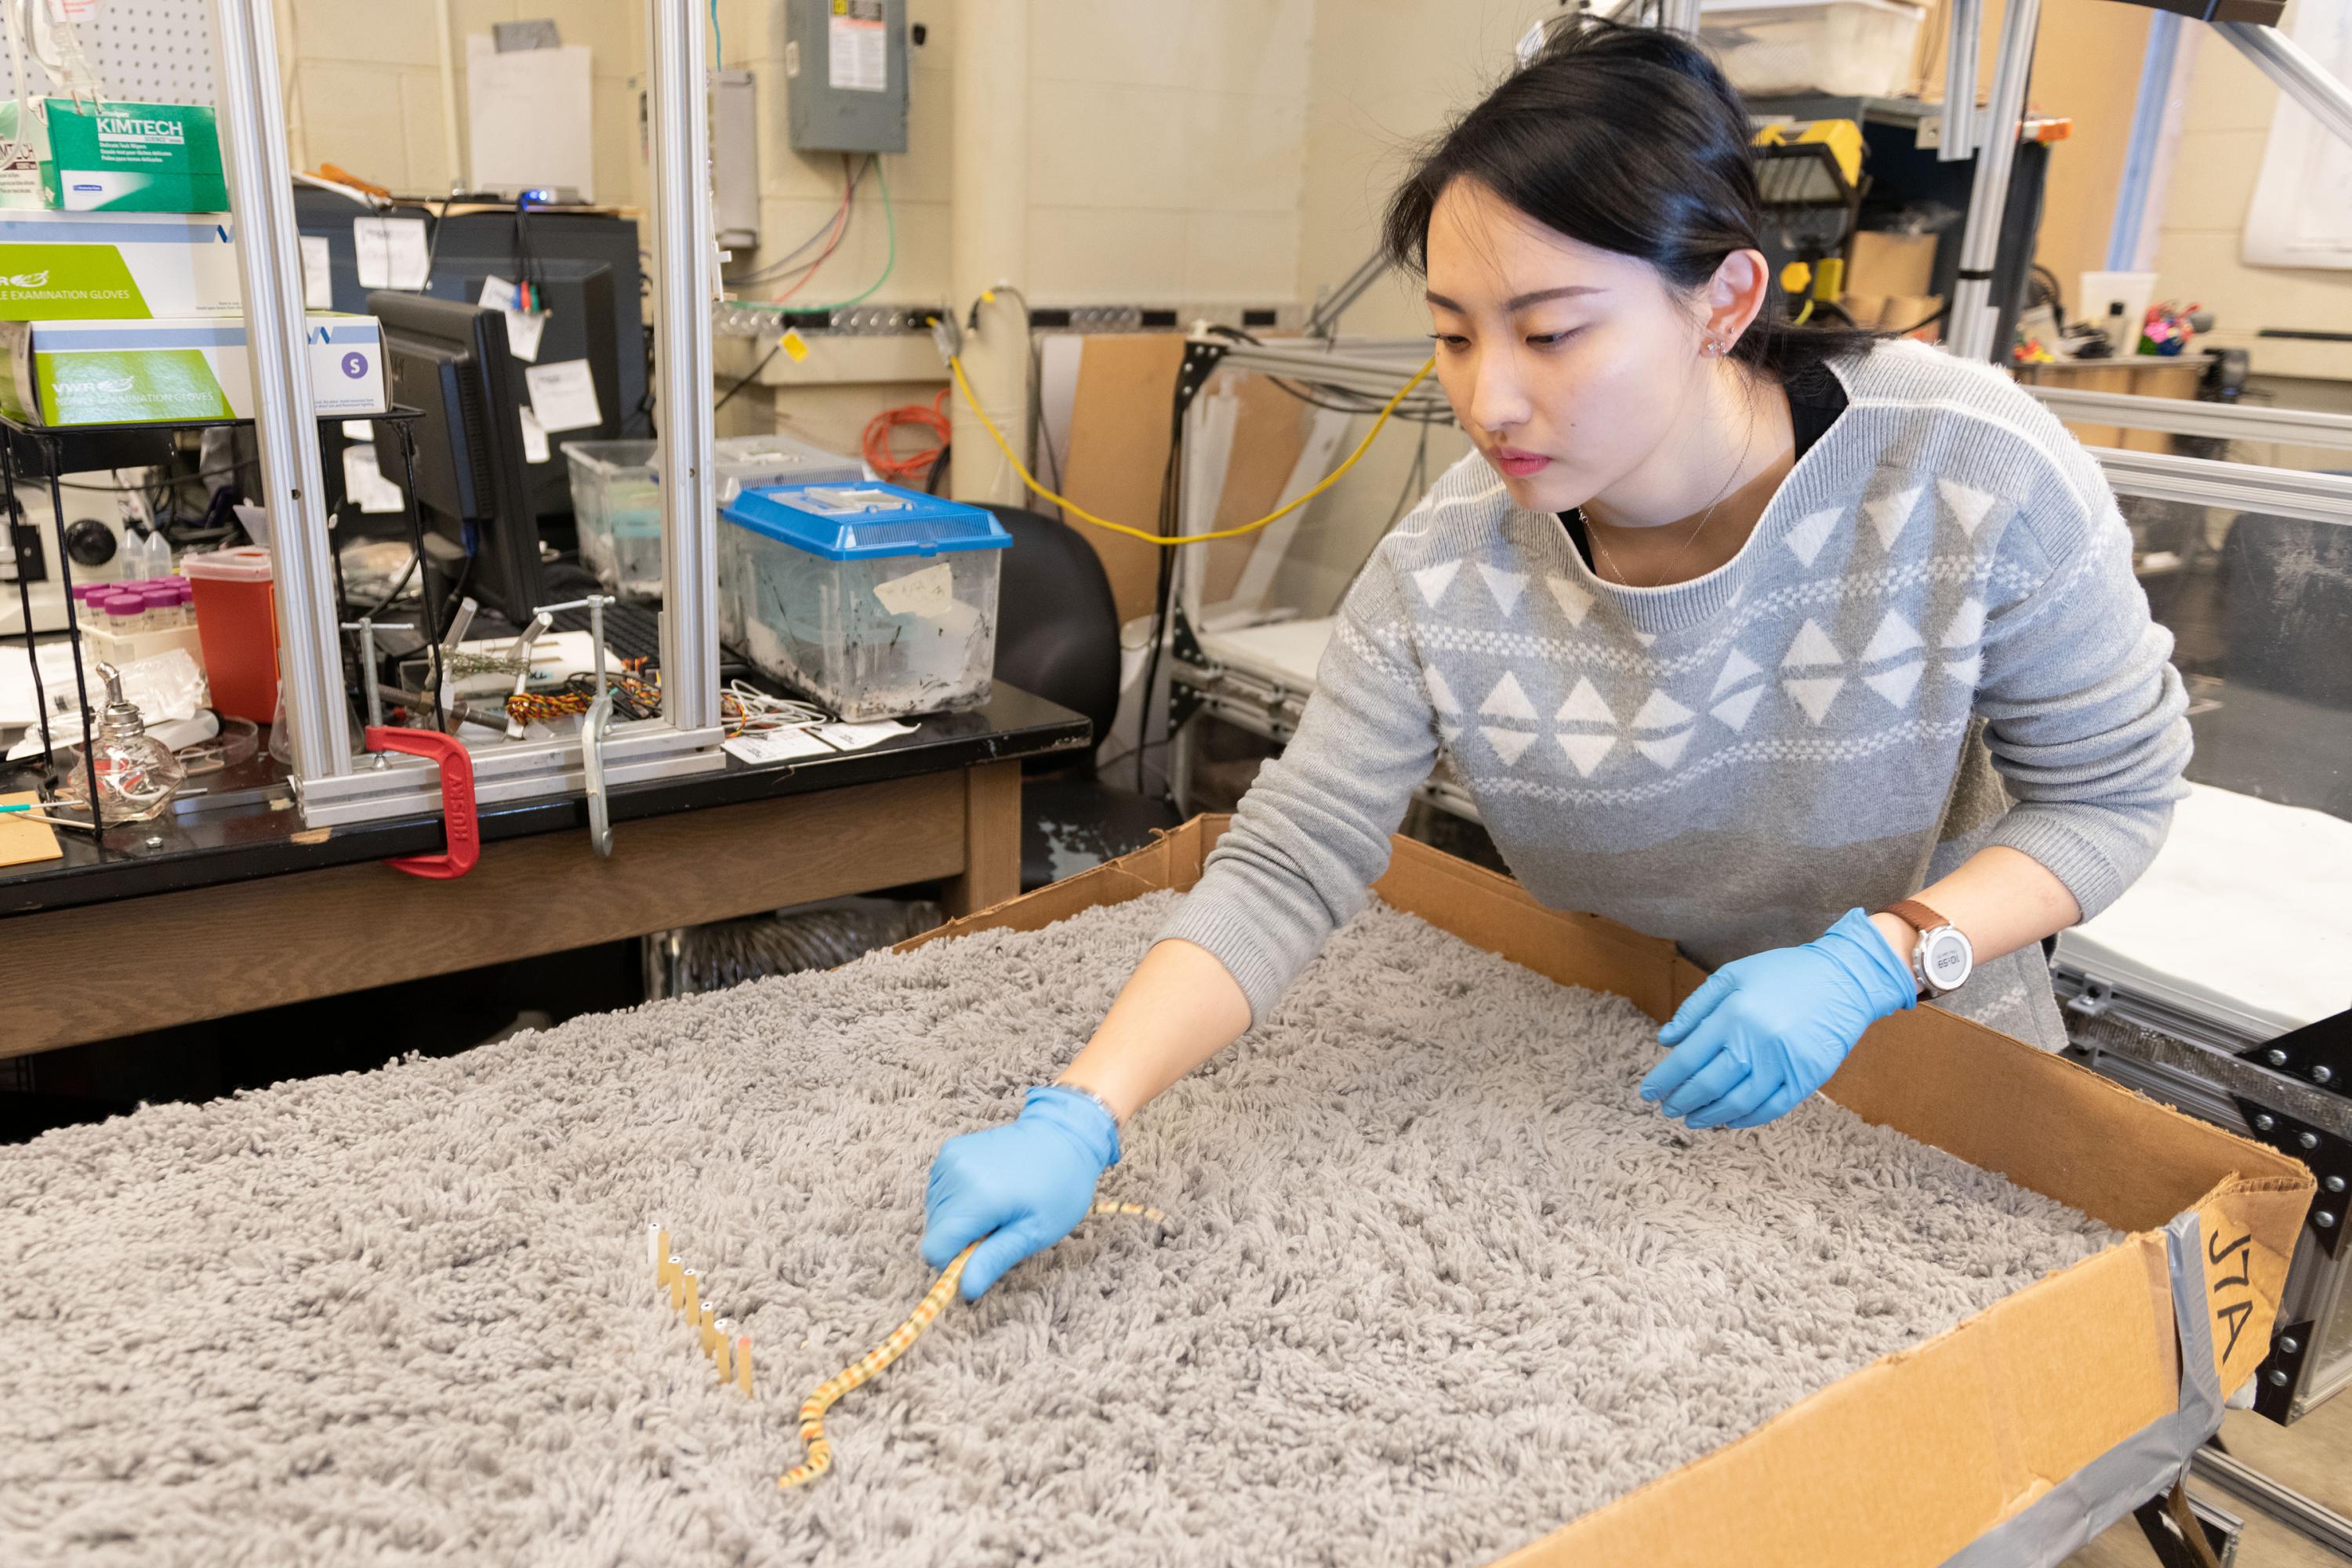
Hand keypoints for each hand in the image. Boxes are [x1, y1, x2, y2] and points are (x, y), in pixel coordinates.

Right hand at [920, 1085, 1119, 1299]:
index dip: (955, 1262)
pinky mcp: (949, 1151)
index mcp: (977, 1197)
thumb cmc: (1058, 1188)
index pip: (934, 1249)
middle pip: (935, 1232)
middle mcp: (956, 1174)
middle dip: (962, 1238)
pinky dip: (958, 1200)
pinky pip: (939, 1192)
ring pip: (935, 1213)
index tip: (984, 1252)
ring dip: (960, 1219)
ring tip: (998, 1205)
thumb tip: (964, 1290)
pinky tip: (988, 1190)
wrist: (1063, 1135)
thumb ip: (995, 1259)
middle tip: (1000, 1224)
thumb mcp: (1035, 1231)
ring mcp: (949, 1158)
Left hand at [1638, 908, 1915, 1129]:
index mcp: (1733, 1014)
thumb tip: (1665, 1041)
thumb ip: (1695, 1008)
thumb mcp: (1733, 976)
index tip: (1648, 1093)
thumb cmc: (1783, 973)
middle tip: (1667, 1110)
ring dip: (1709, 1115)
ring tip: (1692, 1120)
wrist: (1845, 977)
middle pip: (1708, 1084)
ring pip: (1738, 1102)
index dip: (1664, 1080)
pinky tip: (1729, 1120)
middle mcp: (1757, 1041)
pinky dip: (1747, 1119)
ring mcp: (1785, 1062)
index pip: (1687, 1058)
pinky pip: (1772, 1108)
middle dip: (1682, 1101)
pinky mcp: (1809, 1077)